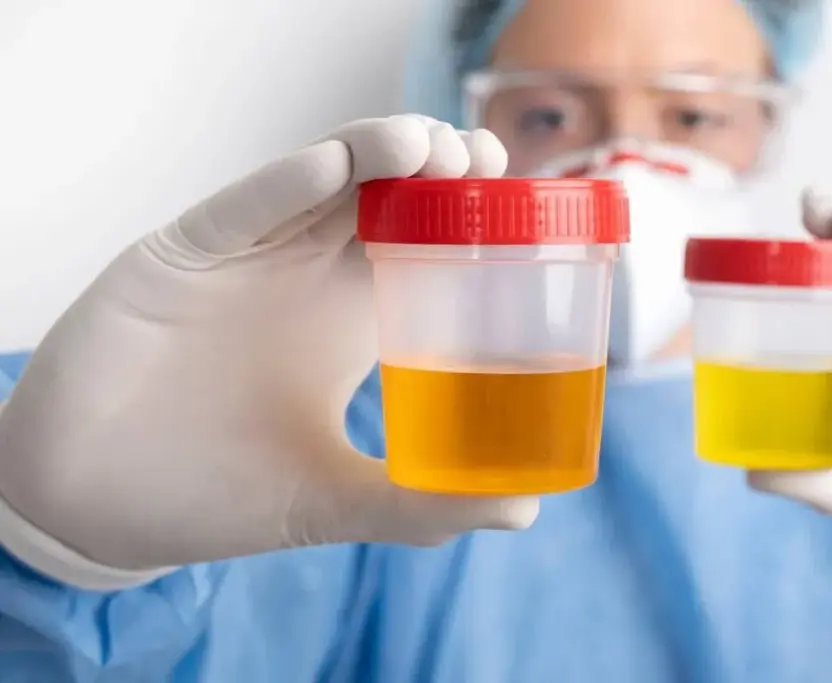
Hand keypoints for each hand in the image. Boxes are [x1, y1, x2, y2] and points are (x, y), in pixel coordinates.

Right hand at [0, 115, 538, 589]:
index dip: (472, 215)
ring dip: (373, 153)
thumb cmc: (218, 497)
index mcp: (350, 317)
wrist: (96, 508)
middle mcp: (305, 275)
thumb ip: (420, 506)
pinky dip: (282, 186)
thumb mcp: (332, 502)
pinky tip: (329, 167)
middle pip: (383, 193)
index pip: (427, 243)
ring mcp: (245, 260)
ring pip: (318, 182)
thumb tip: (523, 509)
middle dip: (436, 167)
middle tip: (482, 160)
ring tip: (426, 148)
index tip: (519, 197)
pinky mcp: (179, 259)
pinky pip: (237, 210)